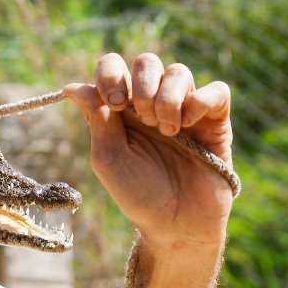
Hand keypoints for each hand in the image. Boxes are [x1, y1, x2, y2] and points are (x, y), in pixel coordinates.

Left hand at [63, 52, 233, 245]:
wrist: (176, 225)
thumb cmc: (138, 195)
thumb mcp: (108, 157)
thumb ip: (96, 118)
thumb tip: (72, 86)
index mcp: (122, 109)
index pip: (113, 66)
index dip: (111, 73)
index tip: (114, 102)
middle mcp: (153, 103)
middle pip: (146, 61)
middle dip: (141, 84)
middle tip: (142, 117)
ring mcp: (185, 110)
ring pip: (179, 72)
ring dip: (168, 98)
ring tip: (166, 132)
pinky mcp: (215, 121)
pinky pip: (216, 90)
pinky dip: (200, 101)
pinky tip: (189, 125)